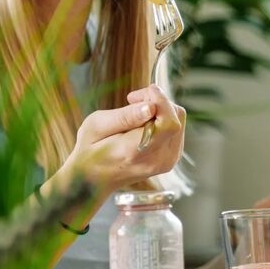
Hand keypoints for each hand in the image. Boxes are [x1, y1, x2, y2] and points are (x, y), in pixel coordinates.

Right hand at [62, 84, 184, 192]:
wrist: (95, 179)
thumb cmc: (90, 149)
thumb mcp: (95, 127)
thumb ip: (124, 117)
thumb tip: (151, 107)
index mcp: (135, 152)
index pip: (167, 123)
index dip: (162, 101)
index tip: (148, 89)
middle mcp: (157, 160)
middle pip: (175, 118)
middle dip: (158, 101)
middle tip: (133, 98)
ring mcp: (167, 161)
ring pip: (179, 120)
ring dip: (161, 108)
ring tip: (135, 110)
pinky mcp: (172, 158)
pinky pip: (177, 129)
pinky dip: (163, 118)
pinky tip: (143, 122)